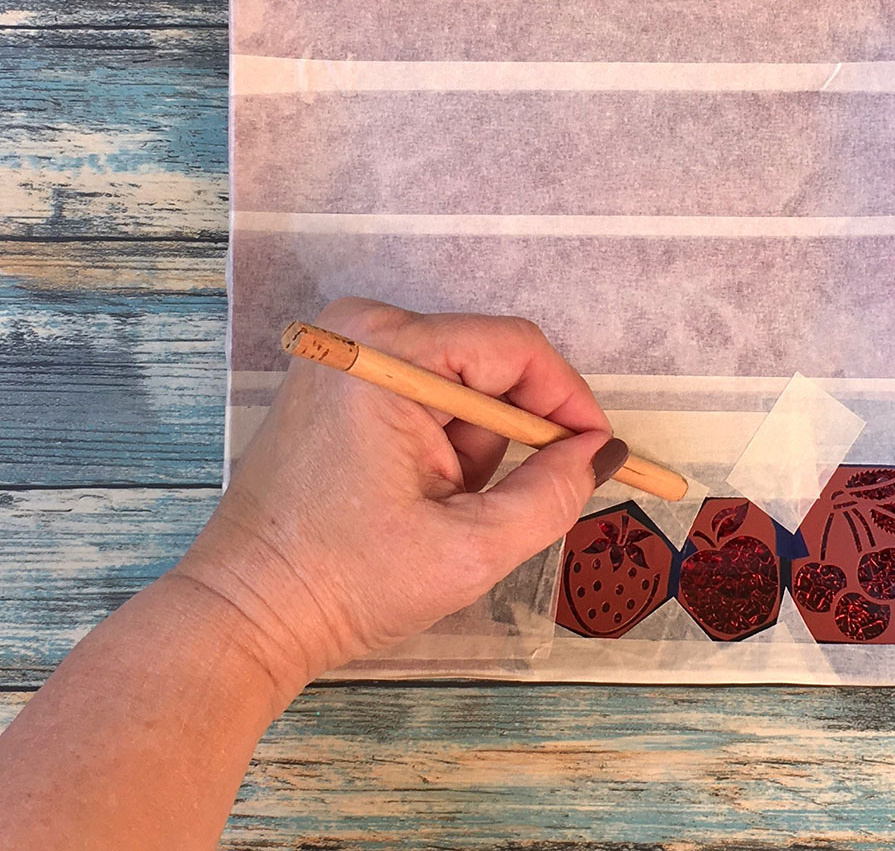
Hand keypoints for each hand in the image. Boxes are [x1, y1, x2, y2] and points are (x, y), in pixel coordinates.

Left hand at [174, 298, 627, 706]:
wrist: (246, 611)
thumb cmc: (347, 582)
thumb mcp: (470, 547)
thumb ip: (553, 493)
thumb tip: (602, 451)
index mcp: (390, 352)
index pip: (516, 348)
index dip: (569, 401)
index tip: (597, 455)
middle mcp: (363, 329)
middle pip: (488, 365)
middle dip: (505, 440)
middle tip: (484, 505)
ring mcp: (345, 350)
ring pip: (461, 385)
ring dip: (469, 450)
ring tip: (427, 507)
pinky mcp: (339, 378)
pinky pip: (426, 396)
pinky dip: (439, 446)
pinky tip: (403, 493)